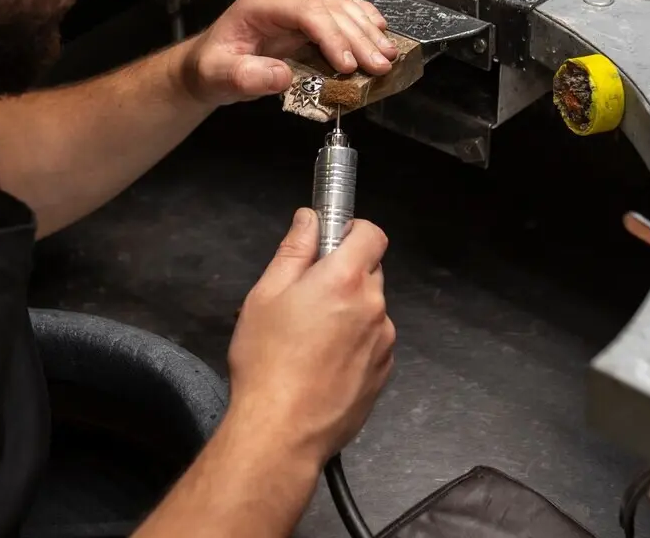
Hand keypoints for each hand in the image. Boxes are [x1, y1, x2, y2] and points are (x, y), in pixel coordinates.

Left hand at [182, 0, 398, 105]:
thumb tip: (282, 75)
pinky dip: (362, 21)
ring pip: (341, 8)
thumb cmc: (214, 67)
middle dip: (358, 38)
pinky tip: (380, 30)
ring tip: (387, 53)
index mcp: (262, 3)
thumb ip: (247, 76)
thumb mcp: (220, 76)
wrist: (210, 64)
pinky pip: (341, 11)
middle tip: (379, 65)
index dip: (331, 36)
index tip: (348, 65)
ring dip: (367, 30)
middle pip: (330, 10)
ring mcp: (298, 4)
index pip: (306, 11)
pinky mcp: (308, 16)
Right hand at [227, 208, 395, 467]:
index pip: (372, 233)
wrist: (282, 431)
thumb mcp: (265, 295)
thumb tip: (309, 219)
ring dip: (350, 312)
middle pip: (370, 271)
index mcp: (345, 279)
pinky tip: (322, 364)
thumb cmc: (267, 361)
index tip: (329, 244)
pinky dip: (355, 343)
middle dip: (344, 275)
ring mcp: (384, 342)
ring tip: (309, 339)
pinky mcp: (384, 373)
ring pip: (371, 309)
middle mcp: (374, 306)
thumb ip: (294, 251)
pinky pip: (373, 342)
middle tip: (305, 297)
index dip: (351, 231)